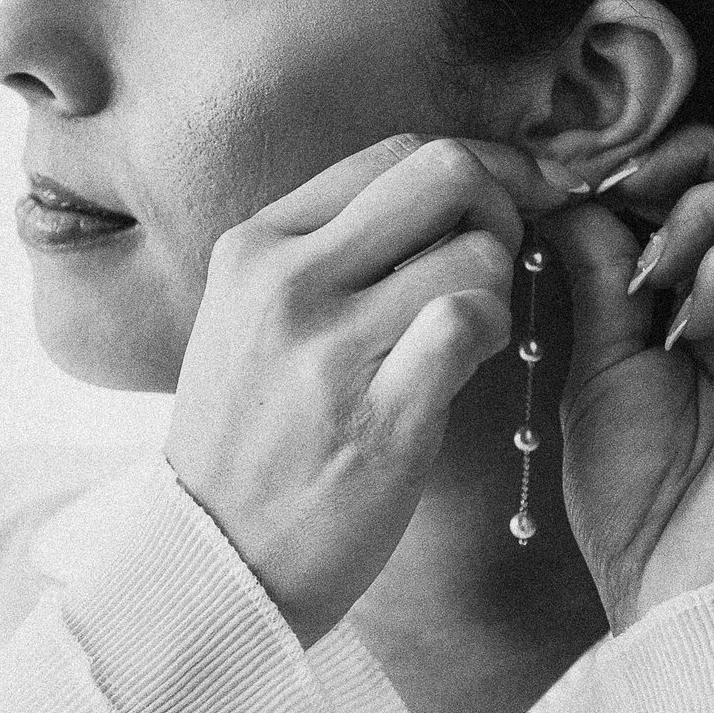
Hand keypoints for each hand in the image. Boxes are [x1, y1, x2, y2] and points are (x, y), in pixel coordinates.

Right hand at [165, 133, 526, 645]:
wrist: (212, 558)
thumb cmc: (246, 440)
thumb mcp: (246, 321)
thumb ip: (323, 255)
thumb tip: (435, 201)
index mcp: (254, 247)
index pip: (393, 154)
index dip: (472, 169)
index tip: (500, 204)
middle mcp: (287, 281)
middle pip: (445, 173)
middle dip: (501, 206)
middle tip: (499, 259)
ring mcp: (330, 348)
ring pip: (475, 251)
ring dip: (498, 286)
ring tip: (470, 332)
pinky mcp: (378, 417)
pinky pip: (469, 323)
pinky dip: (492, 334)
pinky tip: (472, 363)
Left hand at [517, 122, 713, 631]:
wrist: (673, 605)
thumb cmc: (641, 510)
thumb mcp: (600, 371)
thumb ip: (602, 283)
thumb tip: (580, 203)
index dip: (665, 168)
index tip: (590, 187)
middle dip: (692, 158)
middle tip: (622, 191)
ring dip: (709, 207)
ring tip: (652, 270)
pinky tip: (684, 321)